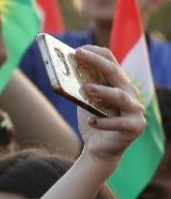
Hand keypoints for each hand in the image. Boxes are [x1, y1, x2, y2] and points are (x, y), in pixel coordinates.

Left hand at [74, 46, 146, 167]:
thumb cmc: (92, 120)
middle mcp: (130, 93)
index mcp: (118, 83)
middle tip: (79, 56)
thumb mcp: (83, 101)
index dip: (95, 53)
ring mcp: (135, 110)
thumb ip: (79, 87)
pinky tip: (91, 121)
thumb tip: (63, 71)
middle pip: (115, 73)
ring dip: (103, 91)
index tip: (77, 49)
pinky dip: (104, 122)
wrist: (99, 149)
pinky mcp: (135, 127)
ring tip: (86, 88)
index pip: (111, 61)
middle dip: (96, 62)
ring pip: (121, 97)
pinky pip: (120, 123)